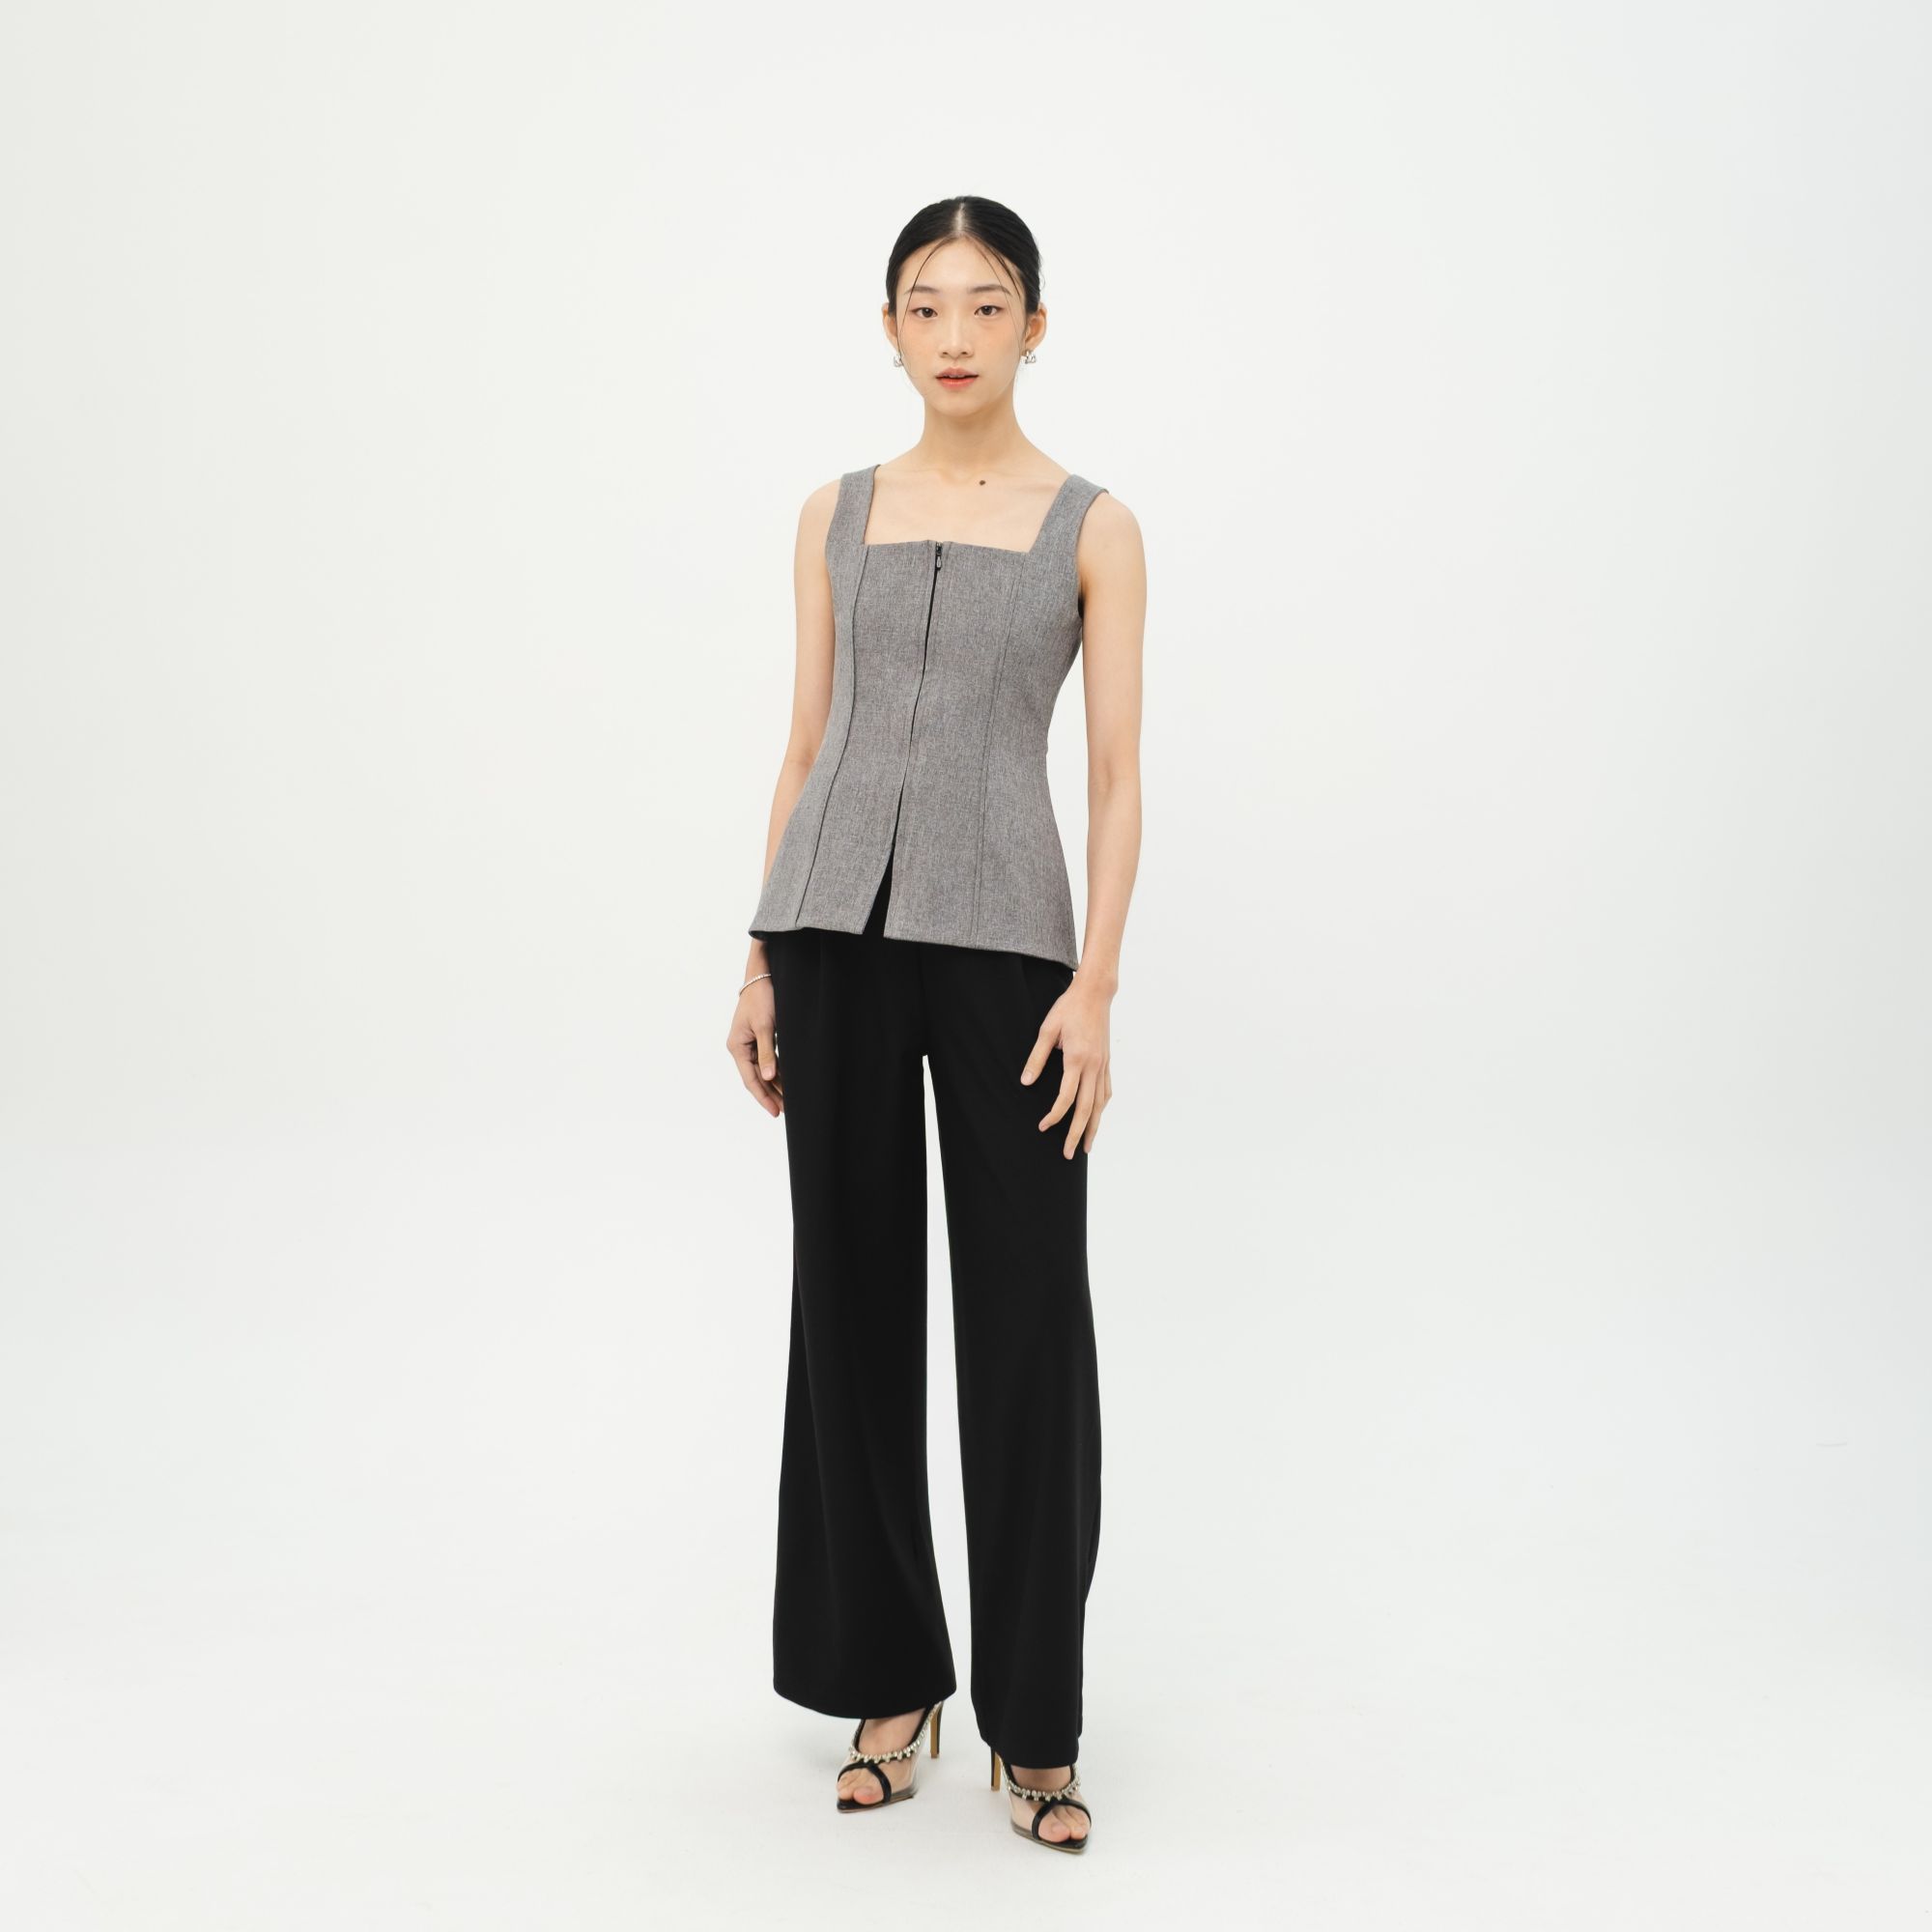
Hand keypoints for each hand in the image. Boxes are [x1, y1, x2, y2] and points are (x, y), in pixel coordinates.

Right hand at [727, 977, 782, 1116]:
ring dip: (774, 1086)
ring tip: (788, 1101)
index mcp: (737, 1047)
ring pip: (762, 1072)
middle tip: (785, 1111)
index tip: (775, 1111)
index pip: (751, 1079)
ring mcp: (748, 1044)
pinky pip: (767, 1062)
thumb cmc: (761, 998)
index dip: (763, 1096)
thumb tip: (769, 1078)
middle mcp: (740, 1048)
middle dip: (770, 1095)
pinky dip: (776, 1072)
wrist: (762, 976)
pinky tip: (786, 1083)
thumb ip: (767, 1053)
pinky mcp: (758, 1039)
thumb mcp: (765, 1026)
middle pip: (756, 1078)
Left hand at [1021, 977, 1112, 1156]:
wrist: (1095, 993)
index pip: (1066, 1097)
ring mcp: (1103, 1065)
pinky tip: (1097, 1117)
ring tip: (1087, 1147)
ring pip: (1100, 1104)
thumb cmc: (1068, 1008)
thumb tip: (1026, 1083)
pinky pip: (1106, 1091)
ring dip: (1093, 1127)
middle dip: (1077, 1134)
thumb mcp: (1046, 1030)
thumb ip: (1036, 1058)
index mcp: (1076, 1059)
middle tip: (1069, 1155)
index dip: (1054, 1116)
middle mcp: (1093, 1066)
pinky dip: (1101, 1108)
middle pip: (1087, 1108)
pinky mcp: (1106, 1062)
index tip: (1043, 1127)